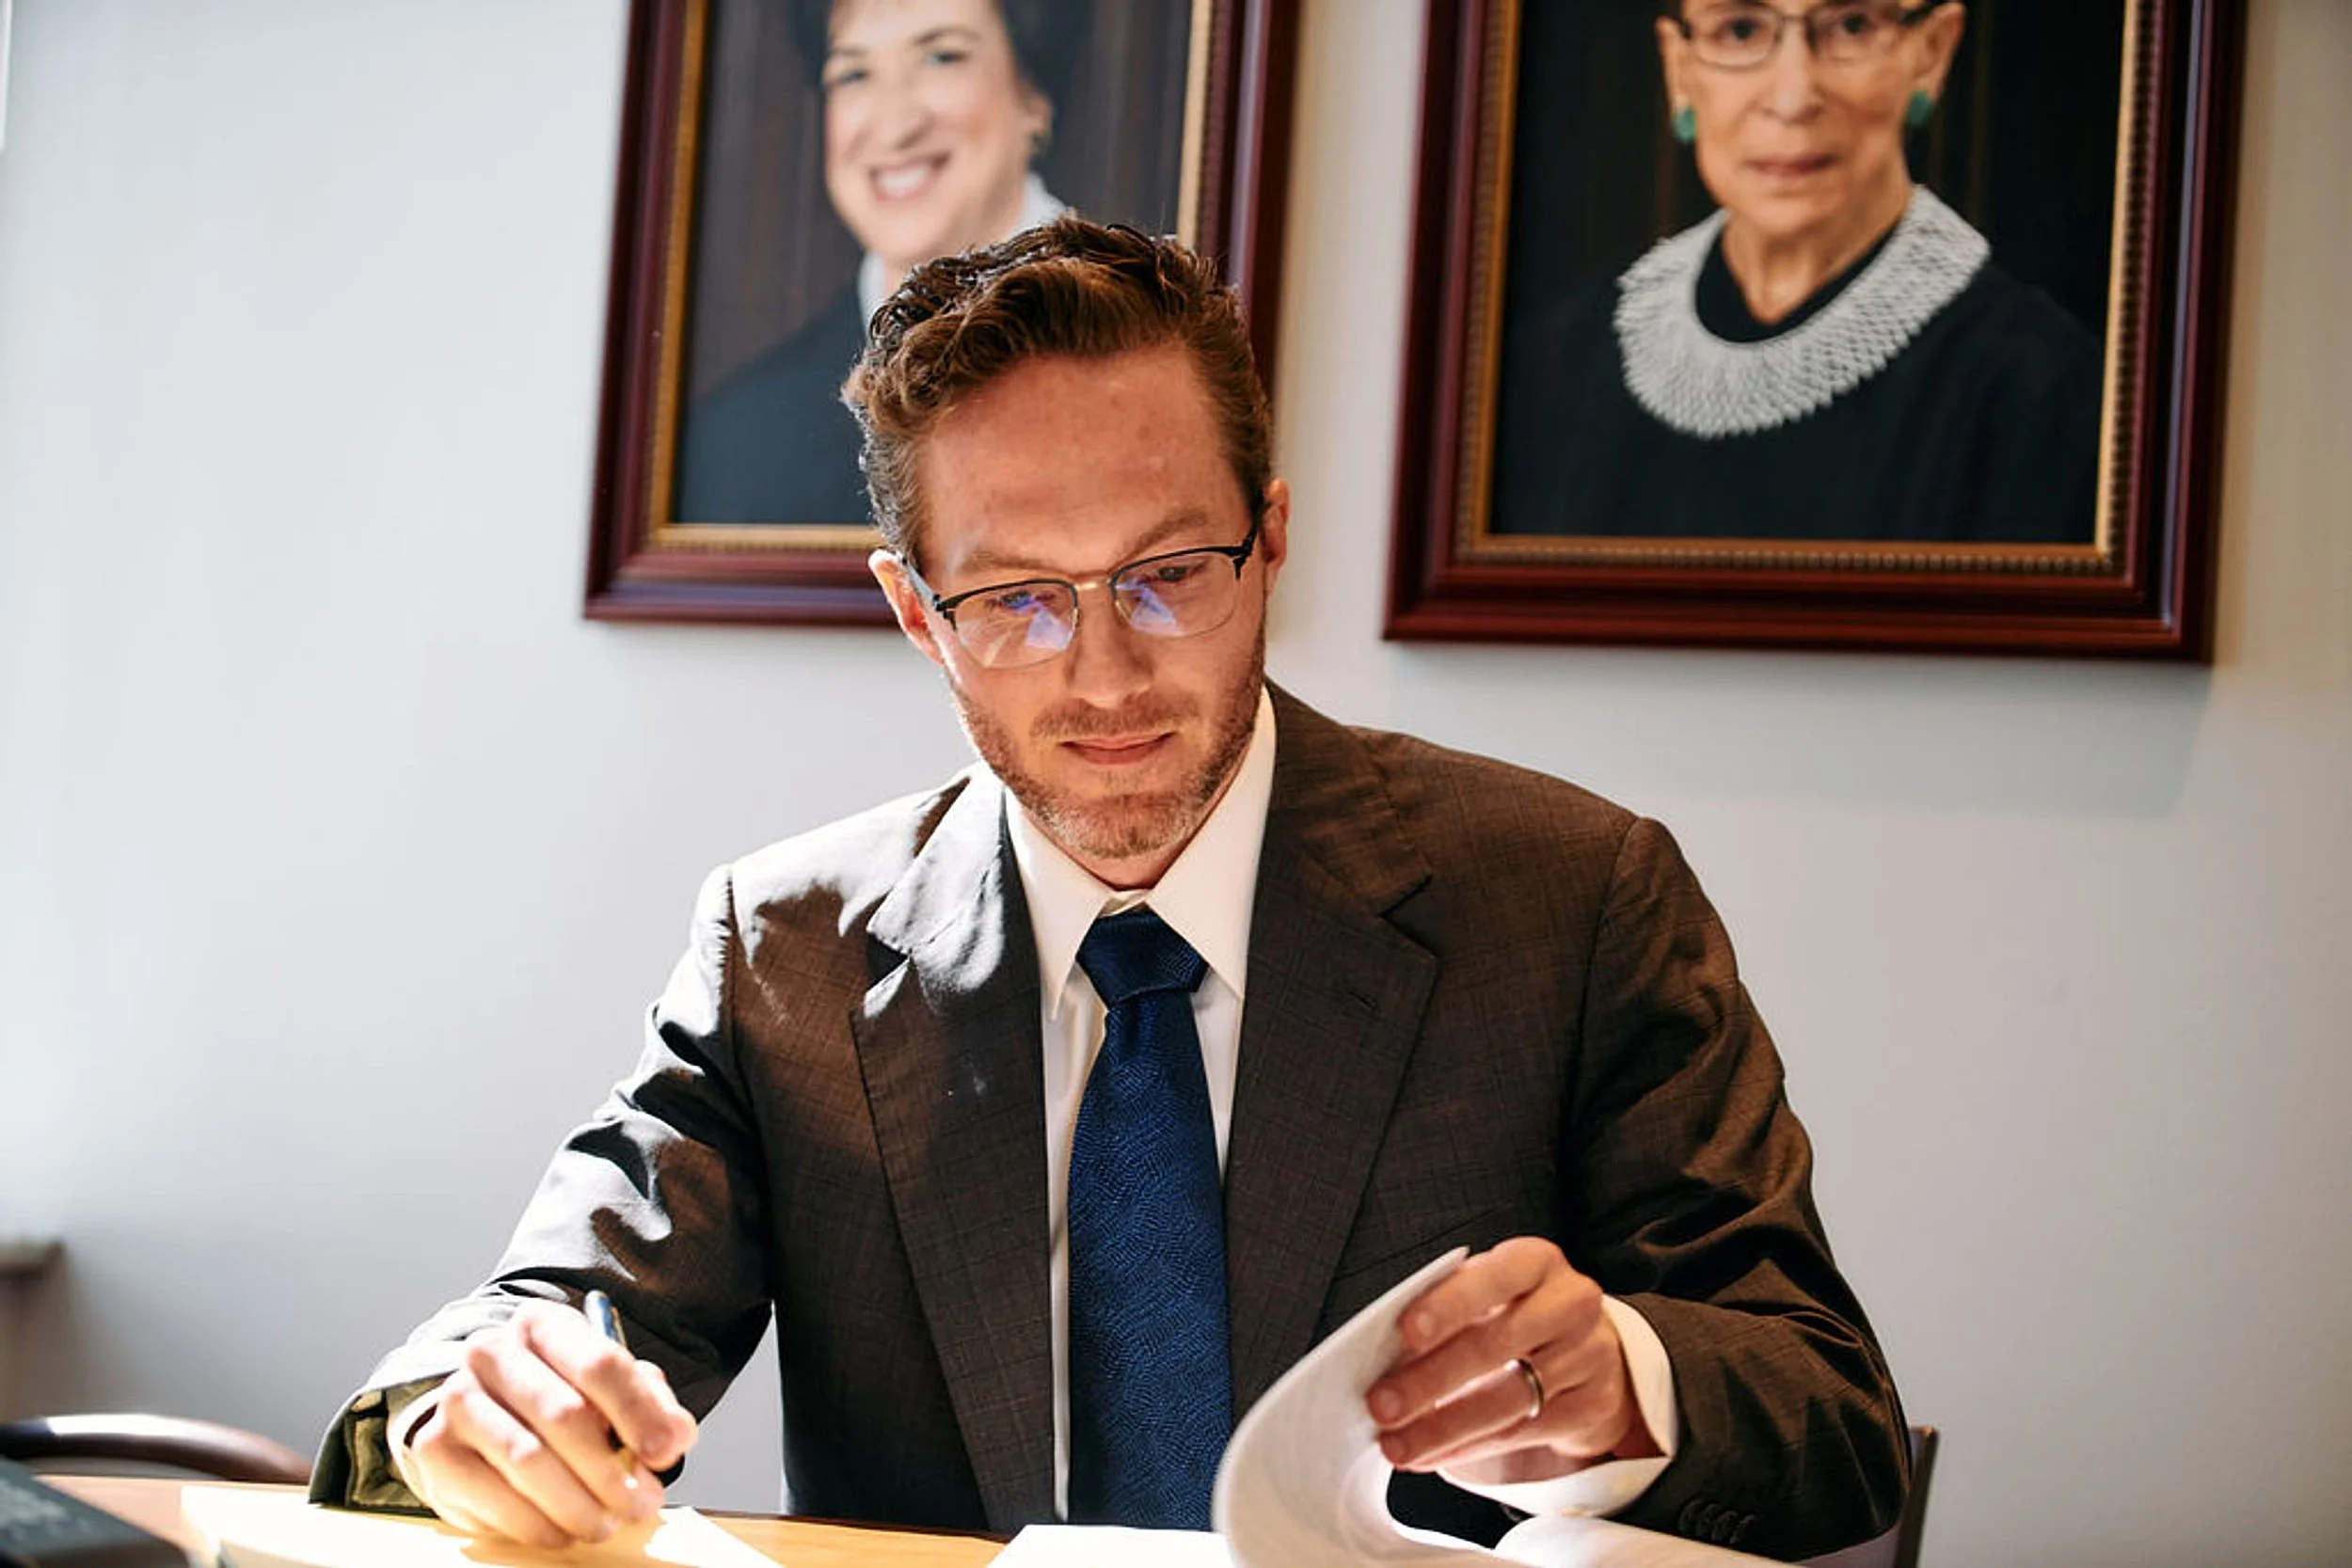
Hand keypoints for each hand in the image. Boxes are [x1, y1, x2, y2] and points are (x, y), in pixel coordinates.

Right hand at [404, 1300, 698, 1546]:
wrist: (481, 1421)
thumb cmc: (559, 1400)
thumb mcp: (609, 1391)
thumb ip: (650, 1406)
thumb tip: (674, 1436)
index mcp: (544, 1324)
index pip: (599, 1363)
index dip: (639, 1412)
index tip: (666, 1452)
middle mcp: (493, 1351)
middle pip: (565, 1415)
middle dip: (612, 1469)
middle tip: (642, 1504)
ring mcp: (457, 1398)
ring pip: (528, 1459)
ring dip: (577, 1503)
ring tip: (607, 1523)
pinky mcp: (435, 1449)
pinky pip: (494, 1496)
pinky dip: (537, 1524)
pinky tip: (563, 1532)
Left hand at [1365, 1237, 1657, 1485]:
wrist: (1592, 1350)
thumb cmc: (1518, 1313)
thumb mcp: (1489, 1295)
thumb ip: (1445, 1312)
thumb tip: (1382, 1356)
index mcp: (1536, 1262)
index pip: (1492, 1277)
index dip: (1449, 1304)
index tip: (1406, 1332)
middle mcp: (1570, 1303)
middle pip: (1495, 1344)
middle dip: (1430, 1380)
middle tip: (1381, 1405)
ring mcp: (1589, 1355)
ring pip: (1507, 1398)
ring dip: (1443, 1426)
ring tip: (1397, 1444)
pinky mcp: (1594, 1405)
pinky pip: (1523, 1433)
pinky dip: (1470, 1446)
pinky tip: (1434, 1455)